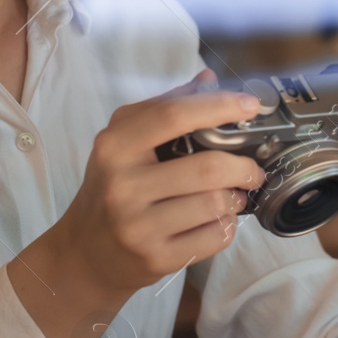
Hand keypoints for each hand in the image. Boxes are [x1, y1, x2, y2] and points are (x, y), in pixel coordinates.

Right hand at [11, 70, 263, 337]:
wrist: (85, 253)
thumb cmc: (111, 189)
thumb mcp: (124, 144)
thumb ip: (164, 109)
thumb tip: (208, 79)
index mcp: (115, 146)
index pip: (174, 116)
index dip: (218, 107)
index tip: (250, 105)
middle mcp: (122, 185)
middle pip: (206, 168)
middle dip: (242, 167)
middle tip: (253, 169)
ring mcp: (137, 226)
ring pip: (214, 205)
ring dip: (236, 199)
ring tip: (235, 196)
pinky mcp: (154, 258)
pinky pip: (213, 237)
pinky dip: (227, 226)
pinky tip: (219, 220)